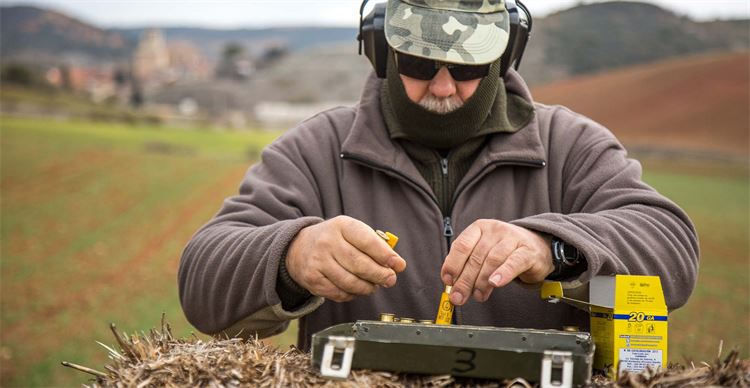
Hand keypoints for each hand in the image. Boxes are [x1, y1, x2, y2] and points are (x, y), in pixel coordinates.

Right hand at [285, 216, 406, 301]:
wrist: (298, 247)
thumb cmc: (335, 240)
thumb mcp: (351, 232)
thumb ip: (374, 244)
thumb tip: (397, 264)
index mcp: (342, 225)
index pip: (367, 241)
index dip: (385, 255)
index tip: (398, 265)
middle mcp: (327, 242)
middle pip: (359, 264)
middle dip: (379, 275)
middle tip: (390, 280)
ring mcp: (318, 261)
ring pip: (350, 282)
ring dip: (367, 287)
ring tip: (374, 286)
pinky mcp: (312, 279)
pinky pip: (339, 293)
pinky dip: (352, 295)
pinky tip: (357, 290)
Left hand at [440, 219, 552, 305]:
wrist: (538, 248)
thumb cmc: (505, 253)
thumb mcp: (483, 253)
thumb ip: (467, 265)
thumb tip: (452, 284)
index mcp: (479, 228)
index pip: (462, 245)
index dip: (453, 264)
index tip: (448, 281)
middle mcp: (494, 230)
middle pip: (476, 257)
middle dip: (465, 280)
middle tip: (458, 297)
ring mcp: (512, 238)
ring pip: (492, 260)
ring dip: (481, 281)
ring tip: (477, 296)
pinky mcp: (528, 251)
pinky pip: (513, 262)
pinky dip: (503, 273)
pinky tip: (496, 283)